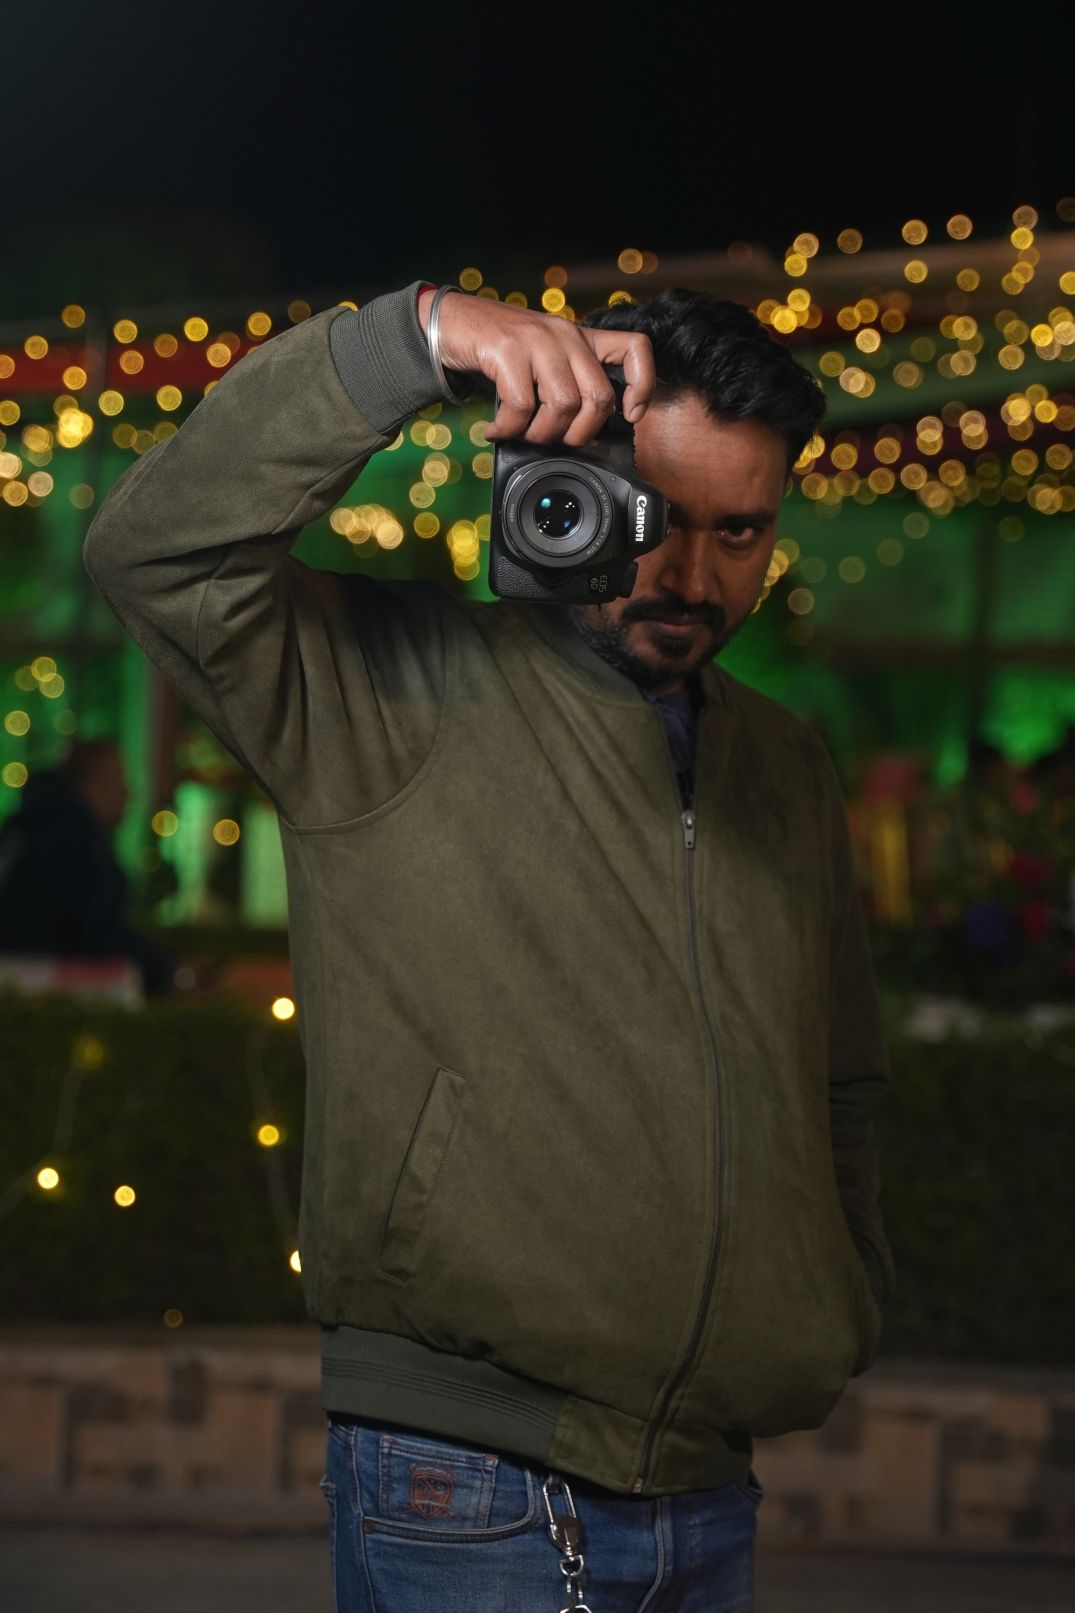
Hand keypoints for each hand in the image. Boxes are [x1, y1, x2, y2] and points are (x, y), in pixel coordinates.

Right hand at [417, 286, 654, 447]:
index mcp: (580, 338)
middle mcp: (565, 335)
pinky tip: (495, 430)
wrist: (450, 323)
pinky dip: (508, 430)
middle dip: (579, 433)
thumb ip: (565, 386)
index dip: (642, 386)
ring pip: (563, 405)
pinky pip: (522, 406)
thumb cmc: (497, 351)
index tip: (629, 415)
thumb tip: (581, 437)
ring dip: (541, 434)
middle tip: (556, 440)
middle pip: (599, 397)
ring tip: (521, 434)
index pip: (634, 349)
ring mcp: (537, 340)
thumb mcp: (541, 362)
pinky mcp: (507, 349)